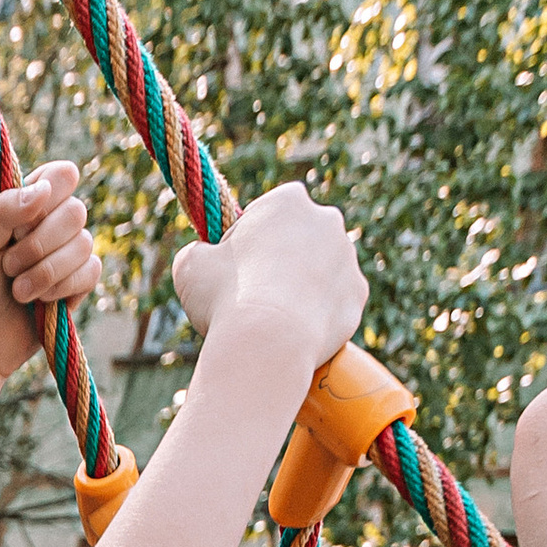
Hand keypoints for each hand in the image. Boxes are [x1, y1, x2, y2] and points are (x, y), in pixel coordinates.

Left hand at [0, 162, 103, 386]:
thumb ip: (4, 211)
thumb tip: (44, 189)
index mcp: (28, 204)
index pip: (62, 175)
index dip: (48, 195)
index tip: (19, 224)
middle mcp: (52, 223)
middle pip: (76, 210)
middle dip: (39, 244)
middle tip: (9, 266)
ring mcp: (69, 253)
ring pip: (84, 243)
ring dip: (46, 272)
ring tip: (18, 291)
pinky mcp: (79, 283)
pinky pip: (91, 271)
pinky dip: (61, 287)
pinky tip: (40, 302)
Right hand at [171, 181, 366, 385]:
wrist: (268, 345)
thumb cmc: (226, 299)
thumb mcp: (189, 265)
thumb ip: (197, 250)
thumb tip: (200, 254)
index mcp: (288, 201)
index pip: (266, 211)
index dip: (246, 237)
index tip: (233, 264)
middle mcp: (327, 220)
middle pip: (299, 237)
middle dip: (281, 258)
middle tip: (252, 292)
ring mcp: (347, 258)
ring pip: (321, 268)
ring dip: (301, 285)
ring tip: (273, 317)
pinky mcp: (357, 295)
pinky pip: (336, 301)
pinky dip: (319, 313)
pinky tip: (295, 329)